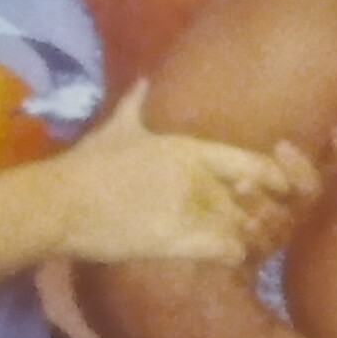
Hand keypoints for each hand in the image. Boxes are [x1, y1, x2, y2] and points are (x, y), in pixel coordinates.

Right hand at [53, 87, 322, 271]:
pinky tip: (223, 257)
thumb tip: (145, 80)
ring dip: (249, 237)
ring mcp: (193, 210)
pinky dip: (234, 256)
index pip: (258, 165)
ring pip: (248, 229)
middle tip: (255, 222)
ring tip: (241, 240)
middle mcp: (201, 177)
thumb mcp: (118, 127)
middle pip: (259, 201)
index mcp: (193, 149)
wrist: (63, 202)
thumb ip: (138, 104)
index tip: (264, 190)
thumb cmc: (90, 164)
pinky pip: (230, 252)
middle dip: (264, 214)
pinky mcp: (181, 240)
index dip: (272, 180)